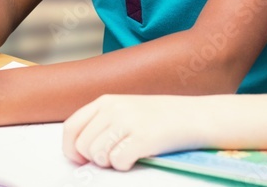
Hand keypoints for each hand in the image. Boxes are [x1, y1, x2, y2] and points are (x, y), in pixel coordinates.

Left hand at [62, 94, 204, 170]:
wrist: (195, 116)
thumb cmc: (161, 117)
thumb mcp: (126, 109)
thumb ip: (102, 122)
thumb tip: (79, 151)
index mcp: (106, 100)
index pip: (71, 127)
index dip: (71, 149)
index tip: (81, 159)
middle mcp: (114, 108)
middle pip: (83, 146)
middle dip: (94, 159)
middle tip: (113, 157)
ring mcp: (128, 121)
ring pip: (98, 155)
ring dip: (110, 163)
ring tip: (127, 155)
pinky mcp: (143, 137)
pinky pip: (118, 162)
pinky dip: (125, 165)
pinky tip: (137, 157)